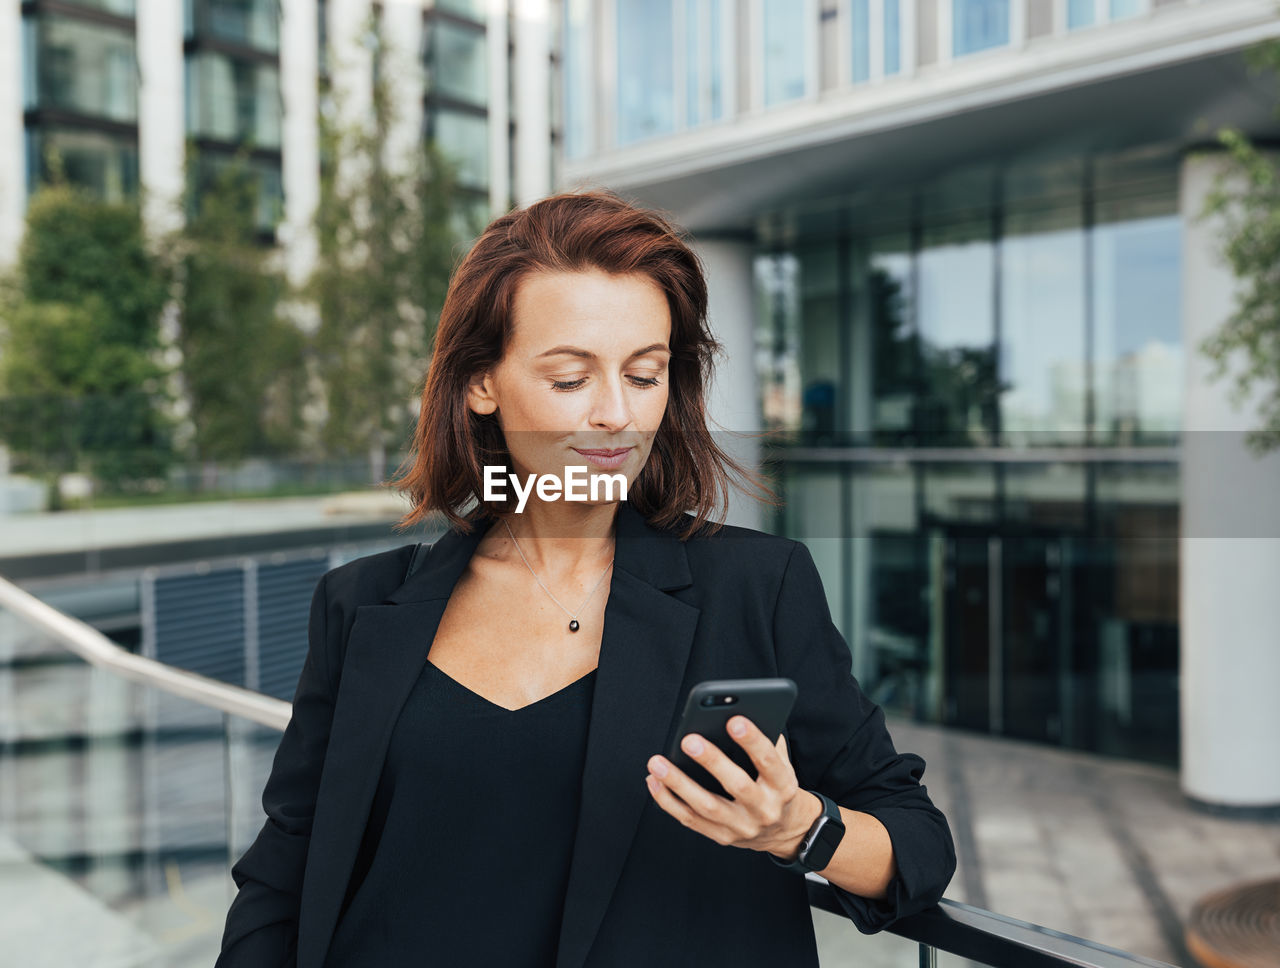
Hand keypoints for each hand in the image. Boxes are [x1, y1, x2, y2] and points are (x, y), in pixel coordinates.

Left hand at [644, 715, 822, 858]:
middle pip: (738, 786)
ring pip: (707, 807)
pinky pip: (690, 820)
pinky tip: (654, 781)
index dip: (752, 741)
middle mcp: (764, 810)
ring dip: (679, 784)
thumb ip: (766, 740)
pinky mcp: (722, 837)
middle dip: (712, 762)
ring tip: (657, 763)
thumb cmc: (775, 785)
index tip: (734, 720)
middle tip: (689, 740)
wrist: (783, 830)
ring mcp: (742, 827)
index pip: (769, 762)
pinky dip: (668, 801)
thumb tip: (737, 712)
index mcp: (783, 787)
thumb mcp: (783, 763)